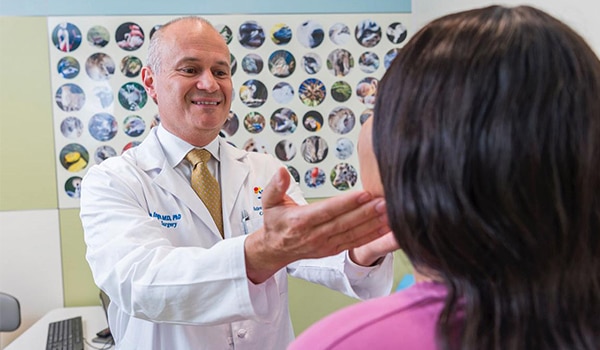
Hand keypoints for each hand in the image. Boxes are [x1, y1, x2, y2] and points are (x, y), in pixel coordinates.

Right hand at [244, 167, 389, 282]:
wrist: (274, 249)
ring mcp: (325, 245)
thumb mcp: (268, 202)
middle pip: (345, 223)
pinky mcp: (333, 250)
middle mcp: (314, 235)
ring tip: (390, 212)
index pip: (327, 210)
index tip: (364, 193)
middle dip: (367, 212)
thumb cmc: (274, 223)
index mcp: (300, 221)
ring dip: (373, 224)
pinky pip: (355, 243)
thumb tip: (281, 172)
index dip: (347, 203)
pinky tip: (386, 227)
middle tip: (385, 200)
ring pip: (353, 234)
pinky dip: (372, 236)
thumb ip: (275, 186)